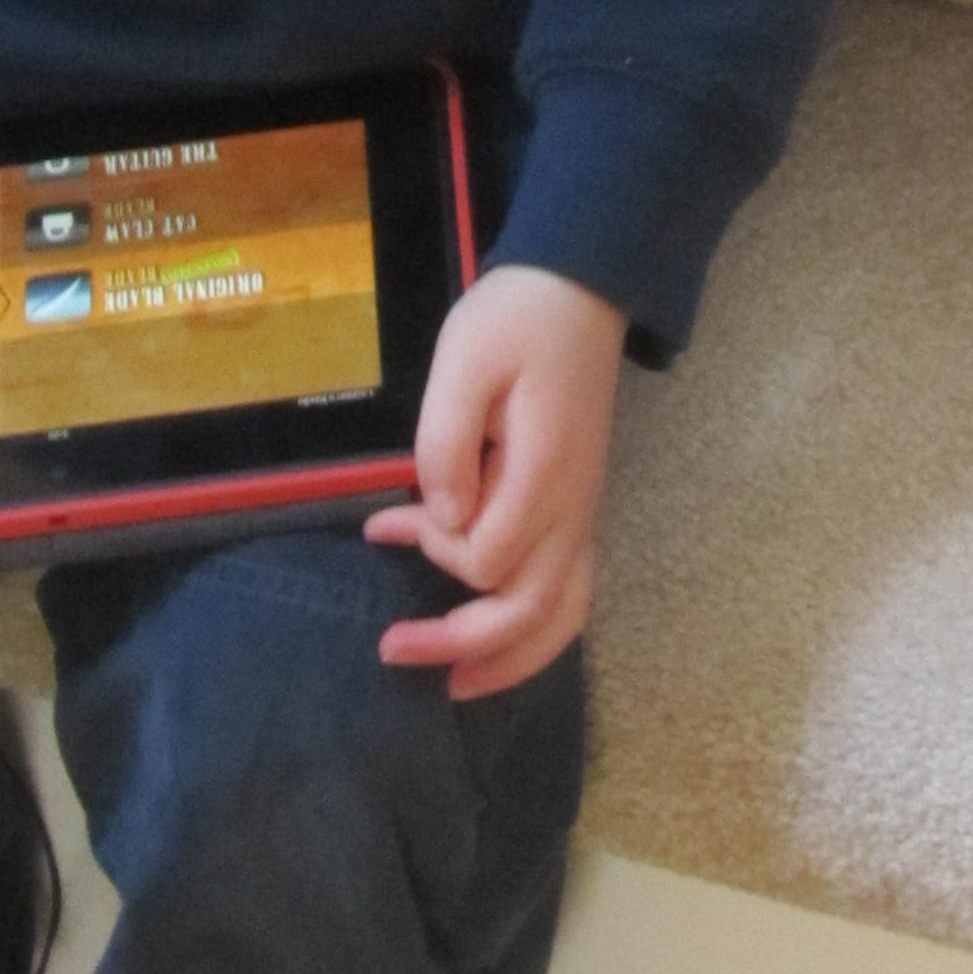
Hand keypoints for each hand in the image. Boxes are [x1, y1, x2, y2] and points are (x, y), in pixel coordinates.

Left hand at [365, 265, 623, 702]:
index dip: (435, 550)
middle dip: (458, 643)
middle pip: (529, 613)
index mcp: (544, 476)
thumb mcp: (463, 362)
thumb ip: (446, 444)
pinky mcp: (577, 509)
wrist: (581, 289)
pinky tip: (487, 639)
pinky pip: (567, 592)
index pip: (483, 558)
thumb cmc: (516, 321)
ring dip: (506, 659)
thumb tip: (440, 519)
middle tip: (390, 649)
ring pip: (562, 617)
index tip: (395, 519)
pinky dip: (530, 629)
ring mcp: (582, 514)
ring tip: (451, 684)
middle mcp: (573, 511)